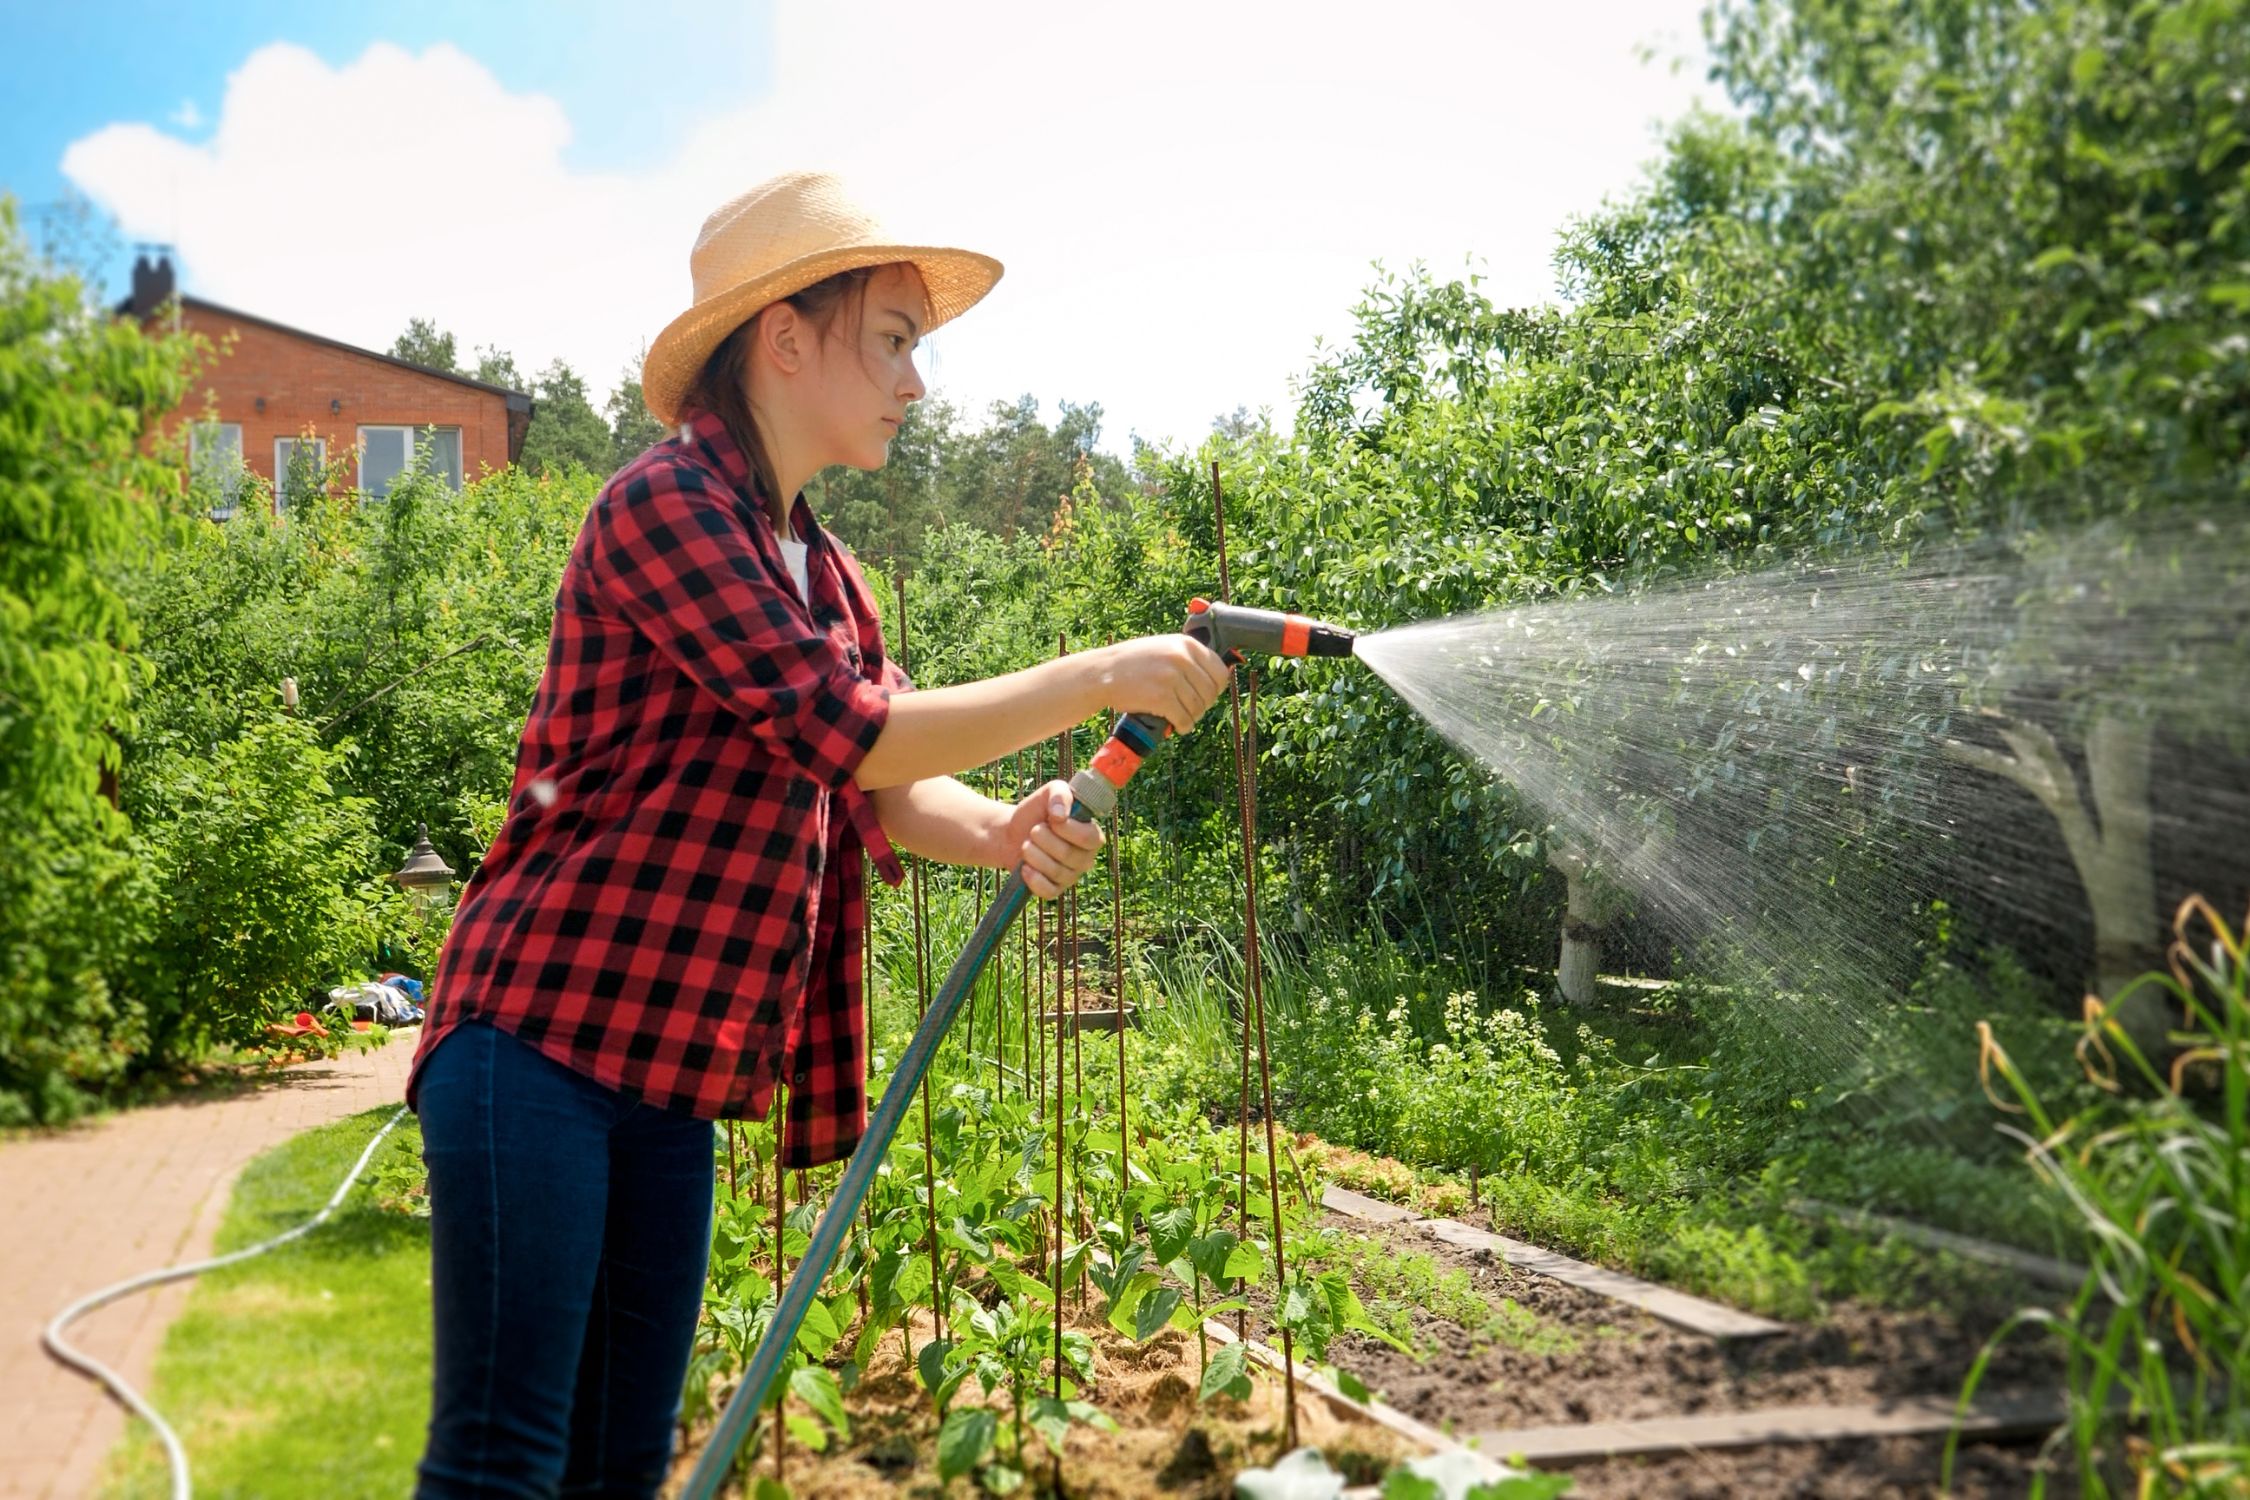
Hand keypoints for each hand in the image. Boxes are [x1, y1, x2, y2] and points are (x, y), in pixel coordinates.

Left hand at [999, 779, 1104, 899]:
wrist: (1011, 833)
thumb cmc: (1036, 812)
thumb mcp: (1050, 792)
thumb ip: (1060, 795)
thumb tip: (1060, 816)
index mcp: (1091, 835)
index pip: (1090, 838)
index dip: (1068, 829)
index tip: (1052, 819)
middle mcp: (1085, 858)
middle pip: (1069, 855)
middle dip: (1044, 840)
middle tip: (1033, 831)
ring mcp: (1071, 876)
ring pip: (1057, 872)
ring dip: (1034, 855)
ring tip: (1026, 845)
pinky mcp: (1055, 889)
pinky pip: (1049, 891)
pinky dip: (1034, 879)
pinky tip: (1025, 867)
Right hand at [1094, 634, 1230, 735]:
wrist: (1102, 672)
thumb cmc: (1132, 662)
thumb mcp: (1163, 646)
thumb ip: (1187, 656)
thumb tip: (1216, 676)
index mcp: (1186, 644)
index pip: (1219, 670)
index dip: (1216, 687)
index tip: (1207, 695)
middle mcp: (1181, 658)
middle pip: (1210, 692)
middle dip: (1203, 705)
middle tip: (1191, 709)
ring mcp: (1171, 678)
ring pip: (1198, 708)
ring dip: (1192, 717)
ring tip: (1182, 718)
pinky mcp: (1162, 698)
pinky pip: (1184, 719)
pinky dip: (1183, 726)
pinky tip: (1177, 725)